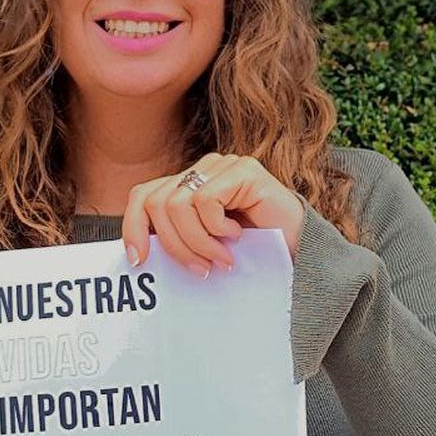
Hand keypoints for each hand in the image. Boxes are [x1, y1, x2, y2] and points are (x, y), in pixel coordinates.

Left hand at [122, 153, 305, 275]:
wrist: (303, 251)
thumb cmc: (254, 252)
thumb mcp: (204, 246)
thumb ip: (177, 239)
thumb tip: (139, 255)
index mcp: (189, 184)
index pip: (143, 195)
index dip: (133, 227)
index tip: (140, 261)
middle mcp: (202, 170)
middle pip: (157, 204)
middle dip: (174, 245)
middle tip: (201, 270)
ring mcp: (223, 166)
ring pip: (178, 204)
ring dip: (198, 242)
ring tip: (221, 259)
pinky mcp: (243, 170)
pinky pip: (205, 200)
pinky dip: (216, 228)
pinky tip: (237, 237)